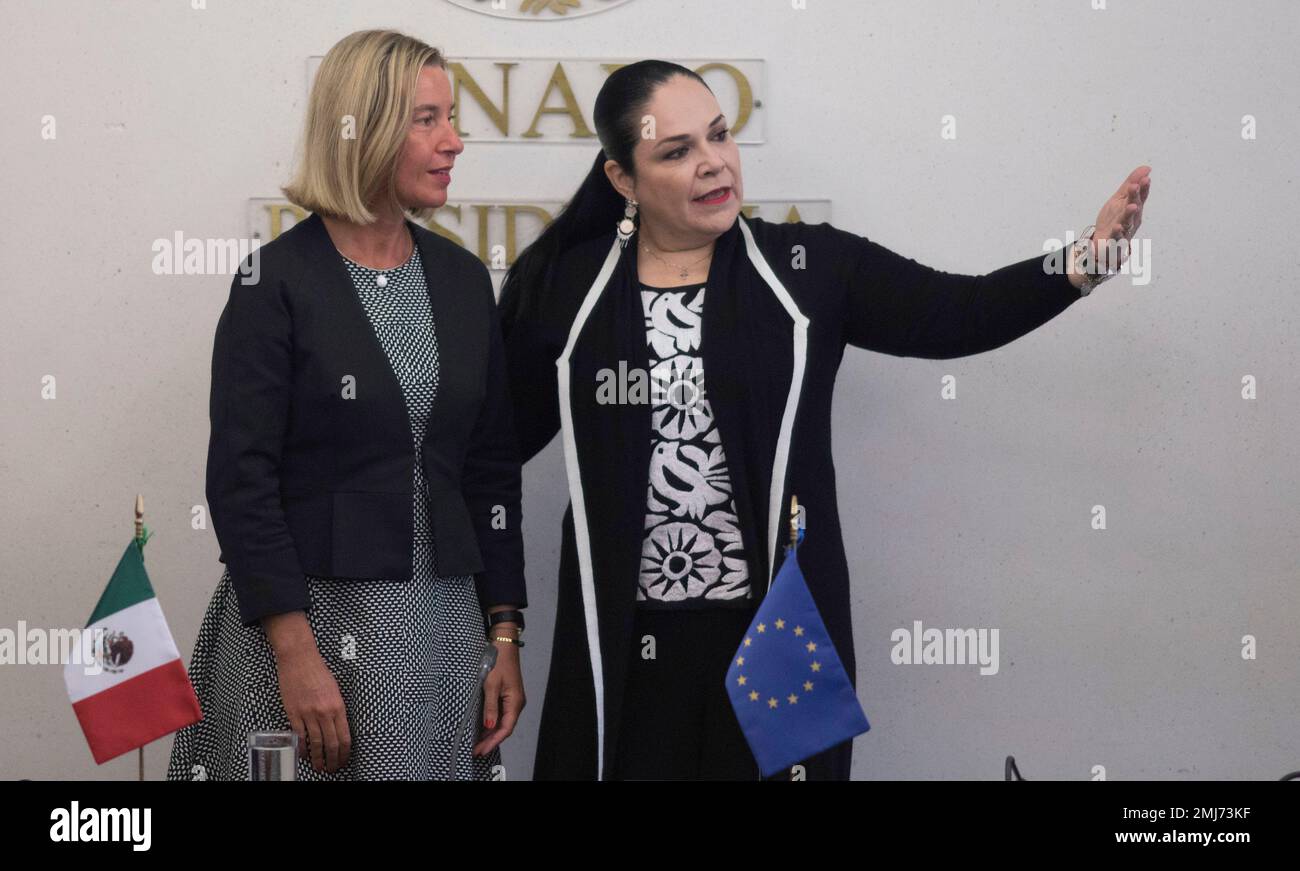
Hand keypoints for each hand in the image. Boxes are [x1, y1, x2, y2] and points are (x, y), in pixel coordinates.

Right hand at [274, 644, 351, 773]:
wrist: (299, 659)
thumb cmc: (318, 671)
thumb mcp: (335, 690)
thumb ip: (337, 709)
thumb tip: (338, 726)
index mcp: (338, 706)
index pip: (345, 737)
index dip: (345, 752)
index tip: (344, 759)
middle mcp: (325, 712)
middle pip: (332, 744)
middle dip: (333, 760)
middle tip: (333, 768)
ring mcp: (308, 714)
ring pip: (315, 743)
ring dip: (318, 758)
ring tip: (319, 767)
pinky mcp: (294, 713)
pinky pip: (299, 736)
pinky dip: (302, 748)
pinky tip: (304, 755)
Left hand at [473, 635, 524, 757]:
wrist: (503, 645)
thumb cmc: (498, 663)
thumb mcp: (491, 685)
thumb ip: (490, 707)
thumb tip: (489, 726)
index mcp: (515, 702)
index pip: (505, 728)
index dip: (493, 741)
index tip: (480, 750)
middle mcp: (516, 703)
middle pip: (504, 728)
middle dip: (491, 740)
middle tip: (476, 751)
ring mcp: (512, 700)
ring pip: (502, 722)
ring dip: (490, 733)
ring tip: (477, 744)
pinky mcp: (507, 695)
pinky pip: (500, 714)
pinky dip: (491, 723)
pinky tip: (482, 729)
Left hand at [1085, 165, 1151, 276]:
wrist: (1103, 242)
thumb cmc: (1114, 219)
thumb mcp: (1120, 199)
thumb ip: (1131, 183)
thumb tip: (1146, 168)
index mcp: (1133, 208)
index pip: (1140, 196)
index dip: (1143, 188)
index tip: (1145, 178)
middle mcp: (1132, 219)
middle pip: (1134, 206)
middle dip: (1135, 196)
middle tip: (1135, 186)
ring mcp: (1124, 230)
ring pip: (1128, 221)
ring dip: (1130, 214)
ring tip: (1132, 206)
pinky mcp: (1114, 240)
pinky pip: (1116, 236)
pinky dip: (1117, 232)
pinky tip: (1117, 227)